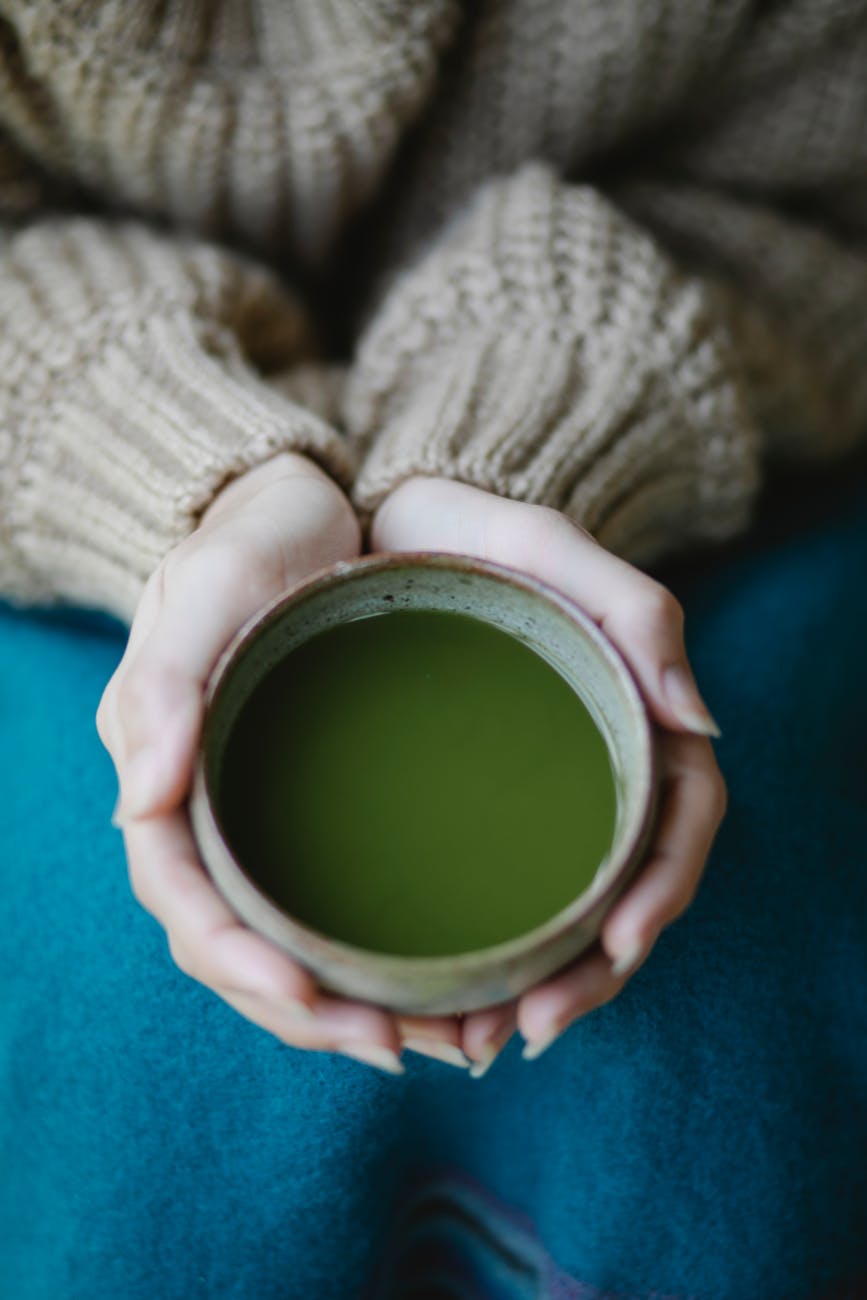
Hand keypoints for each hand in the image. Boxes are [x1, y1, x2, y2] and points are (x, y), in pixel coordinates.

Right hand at [97, 453, 465, 1072]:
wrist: (292, 508)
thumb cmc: (243, 544)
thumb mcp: (204, 591)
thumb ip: (162, 688)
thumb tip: (137, 806)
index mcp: (166, 778)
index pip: (184, 901)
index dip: (240, 962)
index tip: (313, 996)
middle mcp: (211, 814)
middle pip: (240, 945)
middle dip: (309, 1009)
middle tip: (398, 1045)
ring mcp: (263, 817)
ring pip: (290, 940)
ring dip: (351, 1003)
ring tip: (440, 1038)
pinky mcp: (316, 807)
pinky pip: (335, 902)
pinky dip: (380, 954)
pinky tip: (442, 979)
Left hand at [372, 477, 727, 1074]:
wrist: (395, 522)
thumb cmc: (479, 530)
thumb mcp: (553, 547)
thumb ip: (639, 615)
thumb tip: (707, 725)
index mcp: (630, 717)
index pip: (675, 826)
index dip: (657, 895)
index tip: (617, 952)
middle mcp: (590, 769)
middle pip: (618, 893)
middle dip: (587, 974)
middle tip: (523, 1029)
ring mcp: (534, 794)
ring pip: (559, 913)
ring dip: (535, 987)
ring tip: (476, 1043)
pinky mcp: (474, 804)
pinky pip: (494, 894)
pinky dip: (481, 957)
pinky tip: (442, 1002)